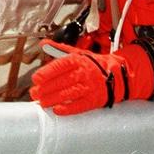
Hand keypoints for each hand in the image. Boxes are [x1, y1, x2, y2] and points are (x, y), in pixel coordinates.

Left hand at [29, 40, 147, 114]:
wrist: (118, 75)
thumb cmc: (94, 64)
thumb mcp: (78, 53)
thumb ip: (59, 50)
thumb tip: (43, 43)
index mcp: (79, 60)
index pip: (61, 65)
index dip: (47, 72)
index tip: (36, 78)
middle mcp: (85, 73)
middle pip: (63, 81)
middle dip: (47, 88)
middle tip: (34, 93)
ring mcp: (90, 87)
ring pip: (70, 93)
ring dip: (54, 99)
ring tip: (42, 103)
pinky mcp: (95, 100)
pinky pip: (81, 105)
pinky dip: (69, 109)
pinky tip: (58, 110)